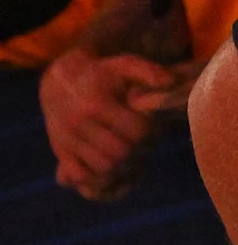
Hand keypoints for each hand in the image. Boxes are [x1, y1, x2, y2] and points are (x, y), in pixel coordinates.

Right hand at [42, 51, 185, 198]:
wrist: (60, 83)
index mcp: (96, 104)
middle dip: (137, 150)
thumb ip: (149, 71)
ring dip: (121, 166)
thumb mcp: (124, 66)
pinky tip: (110, 165)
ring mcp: (67, 141)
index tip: (149, 125)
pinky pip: (78, 177)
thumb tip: (171, 81)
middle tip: (140, 142)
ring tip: (129, 153)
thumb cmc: (102, 75)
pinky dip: (97, 178)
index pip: (135, 131)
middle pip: (120, 153)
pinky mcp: (60, 153)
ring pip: (102, 169)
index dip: (149, 131)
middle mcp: (78, 125)